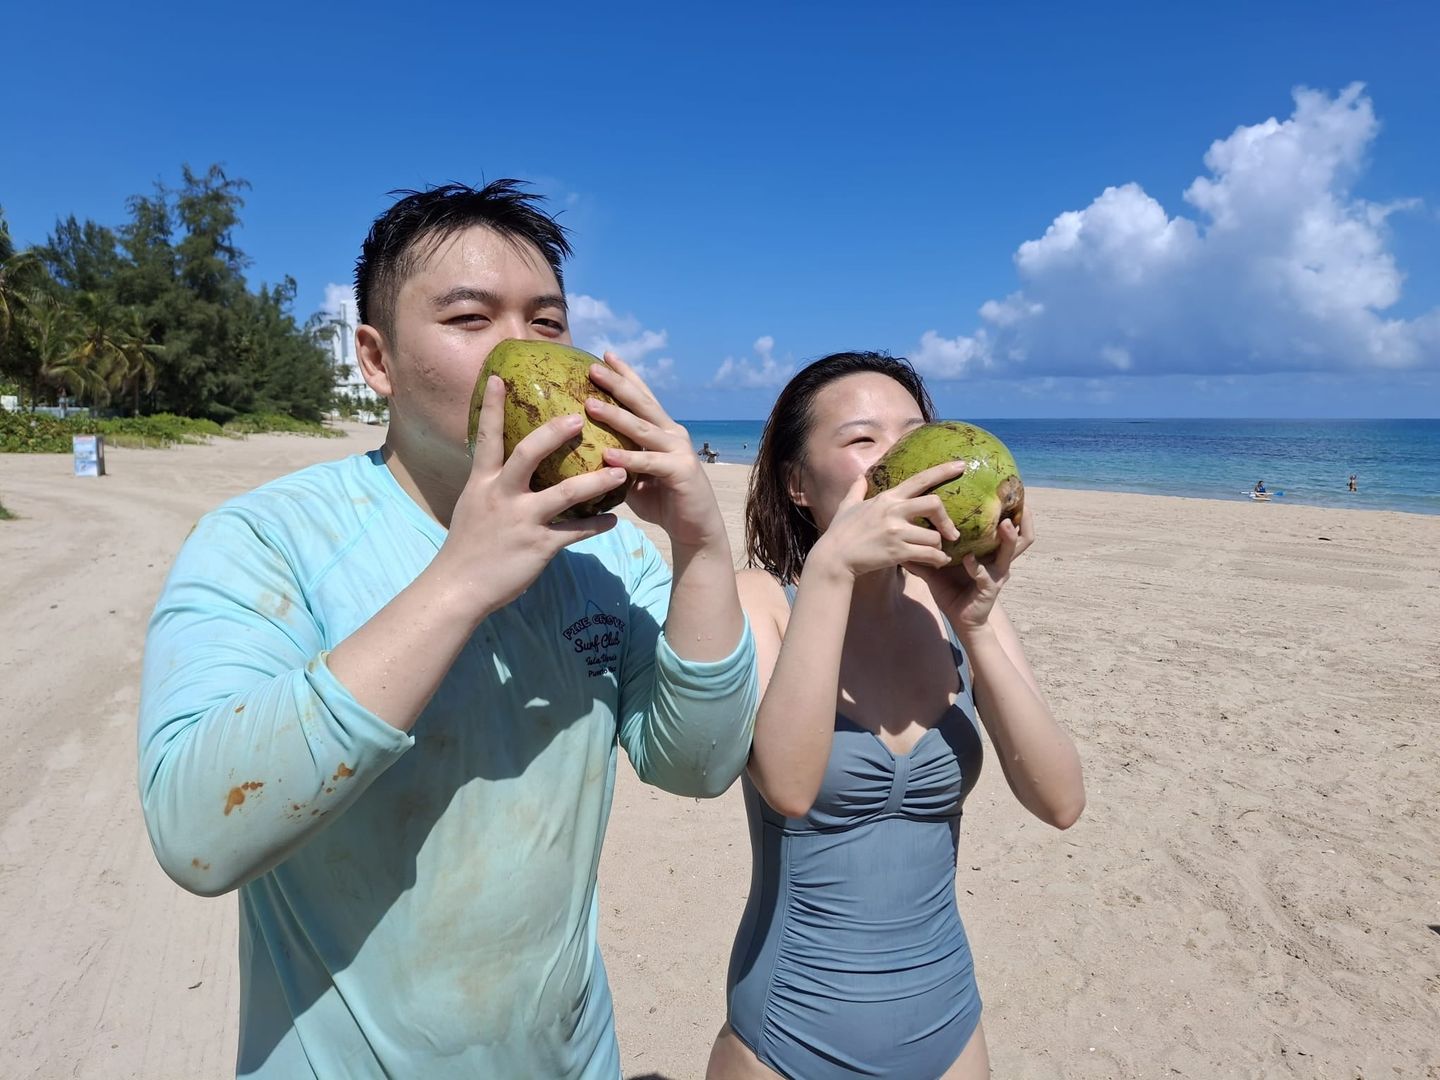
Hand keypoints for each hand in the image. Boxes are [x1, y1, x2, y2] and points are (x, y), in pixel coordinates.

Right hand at [437, 375, 628, 615]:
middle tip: (580, 416)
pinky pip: (576, 533)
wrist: (457, 588)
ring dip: (596, 480)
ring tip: (621, 471)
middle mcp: (501, 496)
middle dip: (554, 433)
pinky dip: (598, 526)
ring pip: (564, 494)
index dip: (491, 406)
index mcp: (482, 483)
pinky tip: (615, 520)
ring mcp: (521, 521)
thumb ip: (491, 484)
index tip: (499, 376)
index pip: (487, 437)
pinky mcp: (538, 547)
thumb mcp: (473, 507)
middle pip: (528, 454)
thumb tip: (503, 465)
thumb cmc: (467, 548)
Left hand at [584, 352, 724, 549]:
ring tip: (590, 405)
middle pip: (642, 403)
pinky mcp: (681, 471)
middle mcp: (672, 434)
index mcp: (662, 430)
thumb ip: (619, 460)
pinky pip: (649, 462)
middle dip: (617, 384)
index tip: (604, 355)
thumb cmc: (662, 501)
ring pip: (643, 428)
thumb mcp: (635, 476)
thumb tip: (584, 452)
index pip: (642, 396)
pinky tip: (608, 454)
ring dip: (616, 416)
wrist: (695, 529)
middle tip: (593, 368)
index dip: (625, 375)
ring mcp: (679, 451)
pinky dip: (629, 458)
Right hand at [810, 461, 967, 580]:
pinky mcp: (898, 552)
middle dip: (947, 519)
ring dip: (939, 546)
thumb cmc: (840, 532)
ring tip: (939, 552)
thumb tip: (859, 477)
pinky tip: (939, 562)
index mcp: (887, 498)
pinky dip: (938, 559)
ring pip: (934, 536)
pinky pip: (928, 554)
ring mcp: (897, 532)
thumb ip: (857, 490)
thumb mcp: (847, 506)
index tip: (961, 465)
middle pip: (934, 504)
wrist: (834, 558)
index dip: (943, 471)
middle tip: (952, 532)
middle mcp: (894, 511)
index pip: (920, 479)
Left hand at [908, 505, 1034, 632]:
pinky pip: (985, 577)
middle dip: (1024, 519)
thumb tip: (904, 532)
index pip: (1008, 526)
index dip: (1013, 509)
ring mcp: (996, 574)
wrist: (960, 619)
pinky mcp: (990, 589)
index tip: (1008, 488)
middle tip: (1020, 500)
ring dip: (1008, 538)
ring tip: (1004, 524)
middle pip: (1022, 537)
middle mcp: (998, 560)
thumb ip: (925, 548)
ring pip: (1010, 553)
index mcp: (990, 550)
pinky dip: (977, 568)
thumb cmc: (952, 590)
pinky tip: (968, 560)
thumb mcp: (939, 565)